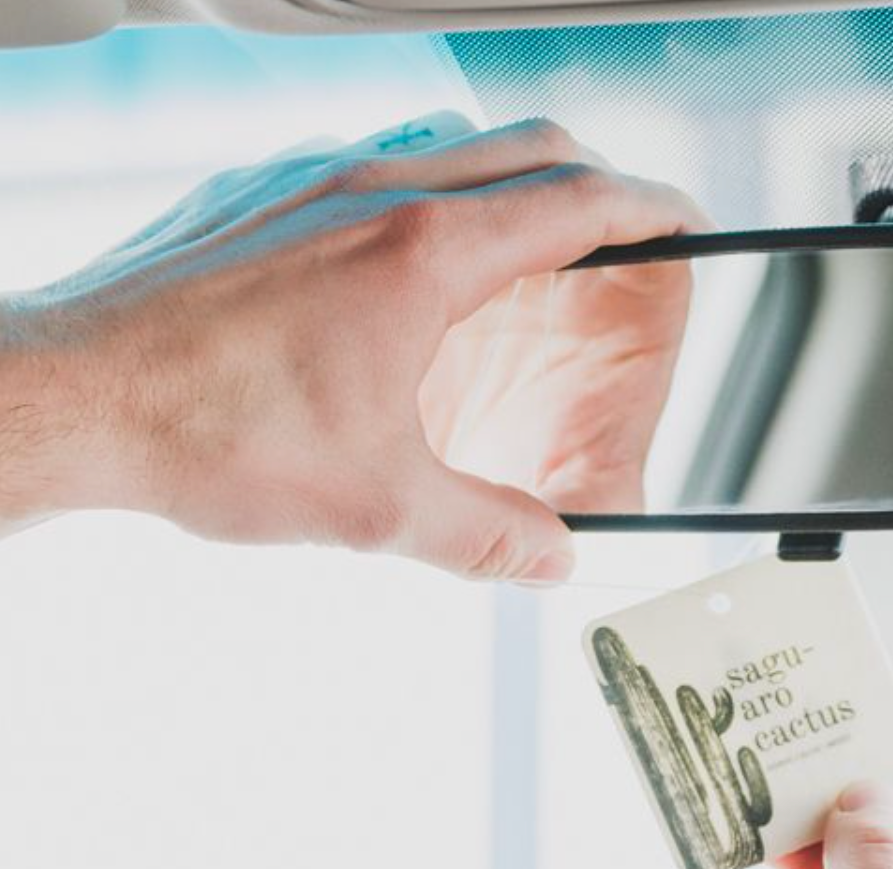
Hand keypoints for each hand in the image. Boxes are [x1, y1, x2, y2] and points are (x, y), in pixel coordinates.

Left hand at [0, 113, 706, 577]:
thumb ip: (487, 533)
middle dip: (589, 185)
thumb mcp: (377, 507)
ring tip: (515, 258)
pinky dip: (423, 202)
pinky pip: (374, 170)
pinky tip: (401, 276)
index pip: (572, 202)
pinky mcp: (260, 199)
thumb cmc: (209, 432)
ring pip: (447, 150)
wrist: (72, 396)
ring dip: (502, 187)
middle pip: (522, 150)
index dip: (646, 209)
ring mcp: (310, 184)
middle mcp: (372, 194)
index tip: (683, 221)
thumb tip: (551, 558)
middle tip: (612, 238)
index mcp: (422, 253)